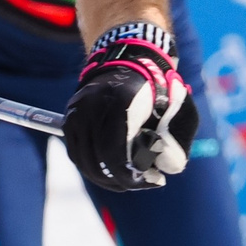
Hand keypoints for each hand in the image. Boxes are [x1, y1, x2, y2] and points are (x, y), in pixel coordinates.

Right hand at [66, 22, 198, 190]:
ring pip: (86, 162)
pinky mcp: (69, 121)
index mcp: (120, 100)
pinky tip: (117, 170)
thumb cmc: (157, 89)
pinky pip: (78, 155)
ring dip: (109, 178)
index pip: (116, 152)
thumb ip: (175, 141)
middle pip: (99, 161)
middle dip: (124, 180)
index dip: (133, 175)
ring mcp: (76, 113)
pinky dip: (96, 168)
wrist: (127, 63)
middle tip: (148, 181)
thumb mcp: (176, 110)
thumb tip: (166, 170)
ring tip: (133, 177)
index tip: (154, 182)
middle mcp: (92, 106)